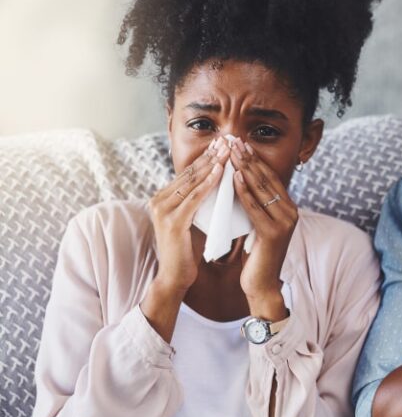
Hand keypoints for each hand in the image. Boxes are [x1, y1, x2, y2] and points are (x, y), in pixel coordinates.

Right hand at [149, 138, 228, 295]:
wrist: (175, 277)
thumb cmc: (187, 250)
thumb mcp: (192, 219)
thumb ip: (197, 202)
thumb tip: (215, 182)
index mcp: (162, 198)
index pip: (187, 173)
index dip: (205, 158)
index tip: (222, 144)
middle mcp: (158, 200)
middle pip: (189, 173)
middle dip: (210, 156)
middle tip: (227, 140)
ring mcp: (163, 210)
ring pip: (192, 182)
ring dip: (212, 164)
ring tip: (228, 150)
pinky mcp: (172, 222)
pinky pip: (195, 198)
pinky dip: (209, 183)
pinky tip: (221, 172)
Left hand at [230, 138, 295, 320]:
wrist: (262, 284)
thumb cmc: (256, 255)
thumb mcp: (257, 224)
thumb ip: (256, 205)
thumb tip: (240, 181)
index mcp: (288, 208)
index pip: (270, 177)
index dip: (255, 159)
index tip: (240, 143)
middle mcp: (291, 212)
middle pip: (267, 179)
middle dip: (249, 159)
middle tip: (235, 140)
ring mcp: (284, 222)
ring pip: (262, 189)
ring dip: (245, 169)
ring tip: (232, 152)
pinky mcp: (274, 233)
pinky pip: (256, 207)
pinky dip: (244, 191)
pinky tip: (234, 177)